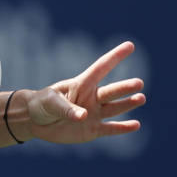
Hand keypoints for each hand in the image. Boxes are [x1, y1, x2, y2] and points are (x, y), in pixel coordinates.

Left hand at [25, 42, 145, 143]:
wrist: (36, 122)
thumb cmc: (42, 104)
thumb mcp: (50, 102)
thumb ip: (66, 108)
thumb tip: (84, 116)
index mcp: (81, 85)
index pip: (101, 68)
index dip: (115, 56)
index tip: (130, 45)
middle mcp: (91, 98)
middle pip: (111, 91)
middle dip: (125, 88)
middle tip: (139, 83)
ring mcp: (94, 114)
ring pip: (115, 108)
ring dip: (127, 104)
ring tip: (141, 98)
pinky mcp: (93, 130)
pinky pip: (111, 129)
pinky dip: (123, 128)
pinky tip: (136, 125)